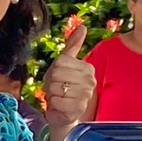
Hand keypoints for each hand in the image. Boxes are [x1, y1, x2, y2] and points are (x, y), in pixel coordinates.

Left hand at [41, 24, 95, 140]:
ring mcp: (86, 95)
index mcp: (87, 68)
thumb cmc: (63, 87)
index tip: (59, 77)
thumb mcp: (64, 65)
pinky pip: (56, 101)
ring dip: (52, 94)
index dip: (54, 69)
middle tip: (57, 88)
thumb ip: (73, 46)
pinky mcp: (78, 108)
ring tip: (59, 97)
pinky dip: (54, 104)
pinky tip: (60, 106)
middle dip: (51, 82)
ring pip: (56, 87)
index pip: (61, 61)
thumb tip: (83, 26)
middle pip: (57, 73)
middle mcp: (90, 80)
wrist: (64, 113)